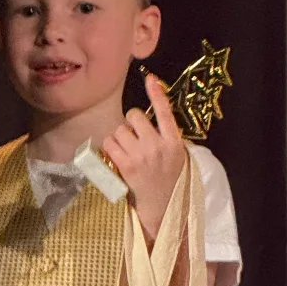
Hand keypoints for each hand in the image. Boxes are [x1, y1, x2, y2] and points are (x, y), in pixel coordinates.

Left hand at [102, 74, 186, 240]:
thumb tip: (149, 117)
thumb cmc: (169, 179)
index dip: (157, 94)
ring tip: (127, 150)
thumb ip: (166, 136)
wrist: (162, 207)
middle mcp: (158, 146)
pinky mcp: (126, 166)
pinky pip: (110, 143)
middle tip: (135, 137)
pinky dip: (110, 147)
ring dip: (120, 136)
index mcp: (173, 142)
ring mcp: (141, 156)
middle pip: (135, 117)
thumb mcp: (177, 155)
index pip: (165, 112)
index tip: (150, 78)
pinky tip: (117, 156)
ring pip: (120, 129)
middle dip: (131, 123)